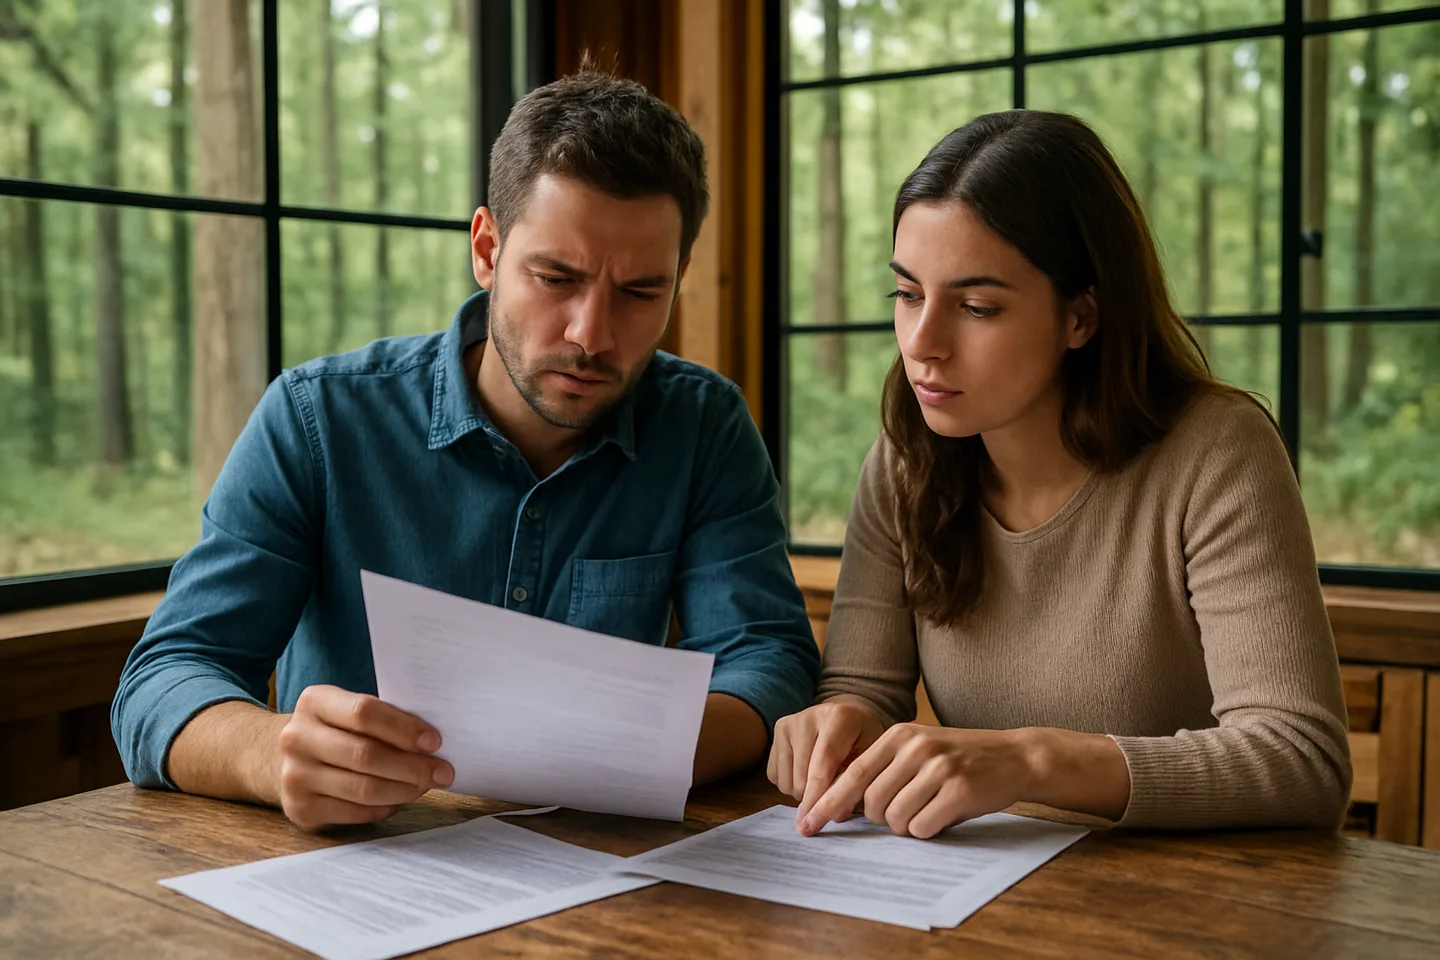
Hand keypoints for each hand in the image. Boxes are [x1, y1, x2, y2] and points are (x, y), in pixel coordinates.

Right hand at [276, 684, 453, 830]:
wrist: (279, 758)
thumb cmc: (333, 730)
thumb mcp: (346, 710)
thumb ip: (382, 718)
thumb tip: (432, 744)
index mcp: (314, 702)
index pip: (365, 712)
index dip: (404, 728)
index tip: (435, 742)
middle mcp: (297, 738)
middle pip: (366, 755)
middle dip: (413, 766)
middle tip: (443, 772)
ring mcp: (295, 776)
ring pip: (364, 789)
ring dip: (404, 790)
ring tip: (425, 786)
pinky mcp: (301, 810)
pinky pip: (356, 812)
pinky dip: (385, 807)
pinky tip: (398, 798)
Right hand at [767, 696, 885, 819]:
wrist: (849, 713)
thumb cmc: (863, 739)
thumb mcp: (870, 759)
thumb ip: (856, 786)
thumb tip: (835, 816)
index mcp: (838, 718)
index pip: (822, 767)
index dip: (818, 799)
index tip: (813, 824)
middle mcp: (807, 717)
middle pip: (801, 778)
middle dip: (814, 799)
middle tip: (832, 796)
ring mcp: (789, 723)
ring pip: (786, 781)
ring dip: (802, 792)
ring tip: (821, 779)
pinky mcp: (777, 731)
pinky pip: (774, 776)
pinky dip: (789, 784)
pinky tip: (806, 771)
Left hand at [797, 724, 1035, 838]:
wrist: (1014, 756)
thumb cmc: (961, 760)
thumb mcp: (919, 751)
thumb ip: (885, 769)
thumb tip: (843, 806)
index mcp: (899, 735)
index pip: (852, 775)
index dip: (827, 803)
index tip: (806, 826)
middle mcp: (915, 747)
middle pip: (872, 803)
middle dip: (882, 819)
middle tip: (904, 813)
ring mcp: (938, 767)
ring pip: (896, 818)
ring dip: (907, 826)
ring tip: (928, 811)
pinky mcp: (958, 790)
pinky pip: (922, 827)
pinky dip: (928, 830)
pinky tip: (944, 815)